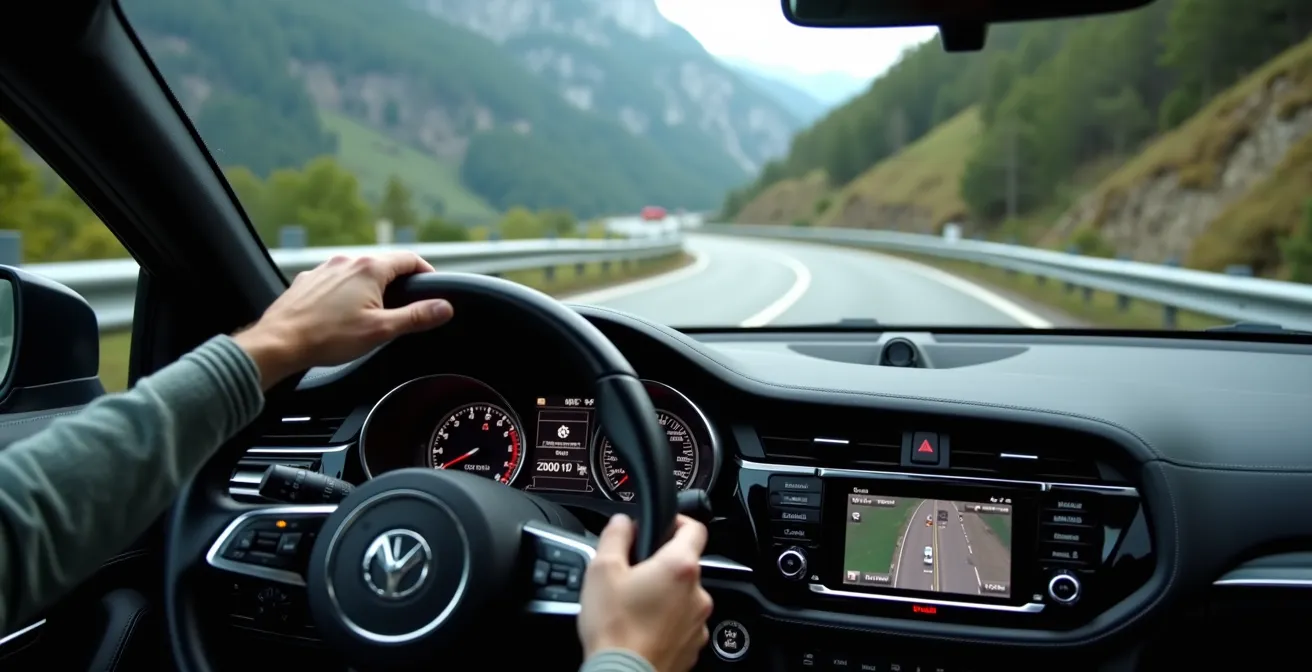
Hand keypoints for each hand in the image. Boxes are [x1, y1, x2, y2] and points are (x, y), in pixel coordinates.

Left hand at [234, 252, 453, 387]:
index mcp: (370, 268)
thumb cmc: (328, 337)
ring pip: (357, 272)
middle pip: (383, 265)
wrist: (279, 343)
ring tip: (372, 312)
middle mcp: (347, 261)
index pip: (409, 259)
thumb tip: (444, 307)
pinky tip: (341, 314)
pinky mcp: (308, 280)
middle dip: (397, 283)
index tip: (432, 287)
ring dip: (370, 287)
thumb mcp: (381, 330)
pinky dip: (345, 292)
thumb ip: (416, 317)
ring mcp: (324, 269)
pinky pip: (335, 281)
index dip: (426, 271)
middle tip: (404, 306)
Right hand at [578, 514, 712, 671]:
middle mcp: (697, 593)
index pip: (695, 528)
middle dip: (660, 566)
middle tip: (632, 575)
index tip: (662, 526)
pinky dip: (666, 622)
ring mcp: (698, 621)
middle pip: (684, 566)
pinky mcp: (693, 644)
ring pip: (683, 596)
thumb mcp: (602, 570)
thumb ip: (615, 535)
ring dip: (664, 596)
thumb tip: (622, 522)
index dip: (678, 521)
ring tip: (633, 607)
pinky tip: (641, 628)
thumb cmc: (614, 629)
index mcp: (680, 567)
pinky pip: (682, 623)